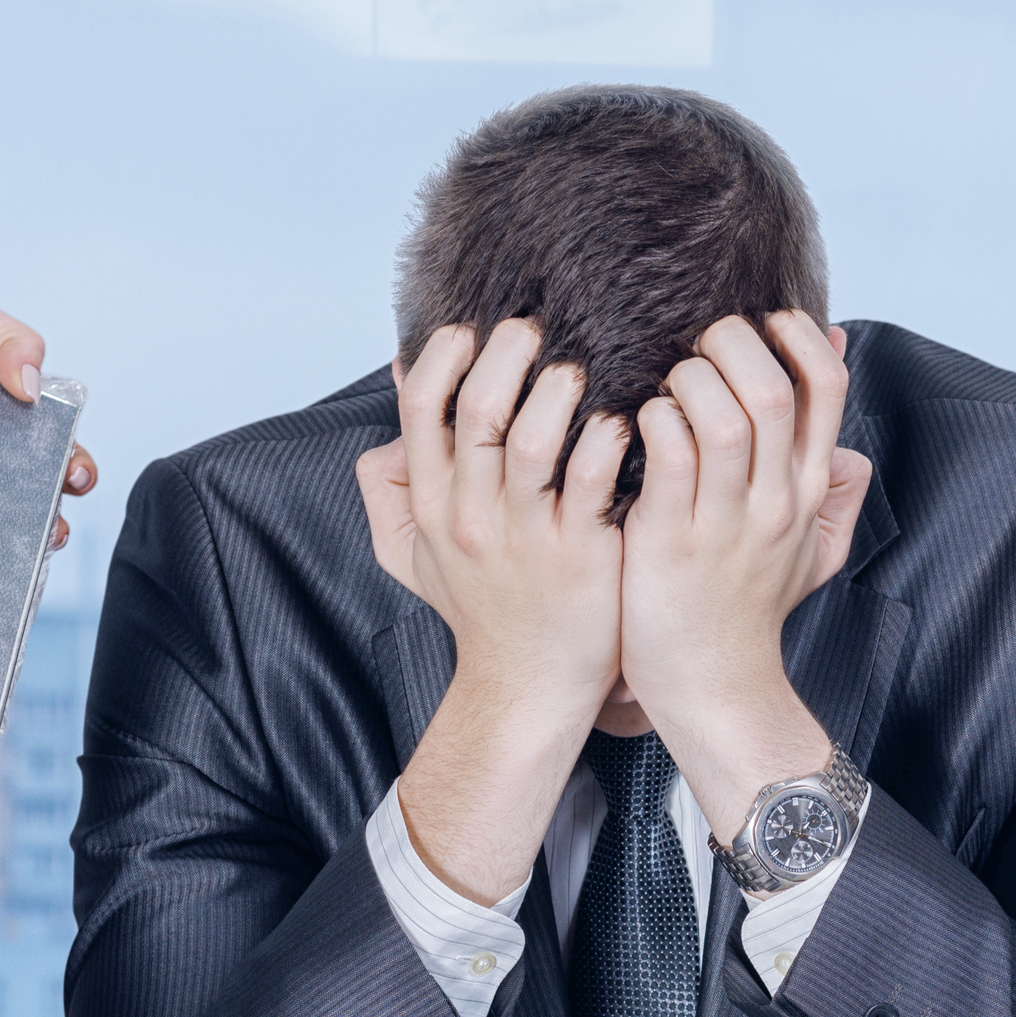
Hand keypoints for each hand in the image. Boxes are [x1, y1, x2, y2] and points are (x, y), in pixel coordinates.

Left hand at [0, 290, 97, 548]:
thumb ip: (12, 340)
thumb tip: (32, 388)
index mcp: (12, 416)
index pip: (56, 450)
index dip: (74, 468)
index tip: (74, 477)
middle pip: (33, 496)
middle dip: (52, 516)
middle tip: (51, 525)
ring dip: (11, 539)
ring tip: (14, 547)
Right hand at [359, 320, 626, 902]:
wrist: (526, 687)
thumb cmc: (483, 609)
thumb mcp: (415, 552)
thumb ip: (392, 481)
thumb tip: (394, 394)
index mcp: (433, 504)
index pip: (421, 408)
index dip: (445, 355)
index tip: (472, 329)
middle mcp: (472, 516)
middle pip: (476, 410)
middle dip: (506, 353)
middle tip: (537, 330)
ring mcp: (525, 537)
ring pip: (529, 440)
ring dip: (557, 390)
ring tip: (580, 370)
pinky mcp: (580, 557)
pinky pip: (591, 482)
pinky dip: (605, 441)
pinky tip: (623, 421)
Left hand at [617, 311, 872, 847]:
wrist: (715, 684)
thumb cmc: (748, 608)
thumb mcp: (811, 547)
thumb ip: (834, 487)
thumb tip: (851, 434)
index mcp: (806, 490)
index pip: (827, 388)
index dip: (795, 336)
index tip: (761, 322)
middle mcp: (774, 501)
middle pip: (774, 389)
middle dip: (732, 343)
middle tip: (698, 344)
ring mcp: (725, 522)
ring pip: (722, 415)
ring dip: (687, 379)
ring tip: (666, 382)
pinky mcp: (670, 540)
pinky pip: (669, 455)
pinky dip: (652, 422)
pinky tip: (636, 423)